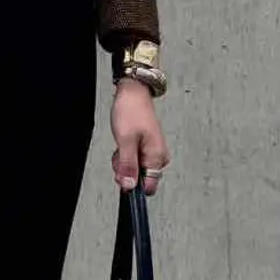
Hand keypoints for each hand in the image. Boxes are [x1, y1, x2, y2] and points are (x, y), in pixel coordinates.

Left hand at [111, 79, 168, 194]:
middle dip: (126, 170)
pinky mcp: (147, 147)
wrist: (133, 92)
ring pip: (135, 169)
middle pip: (140, 179)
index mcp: (157, 157)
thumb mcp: (125, 141)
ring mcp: (153, 152)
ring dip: (124, 161)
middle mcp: (158, 157)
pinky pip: (134, 159)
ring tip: (122, 143)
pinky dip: (125, 154)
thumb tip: (129, 186)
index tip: (122, 172)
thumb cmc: (131, 111)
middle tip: (120, 152)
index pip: (148, 187)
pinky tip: (124, 142)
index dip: (132, 183)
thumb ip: (127, 166)